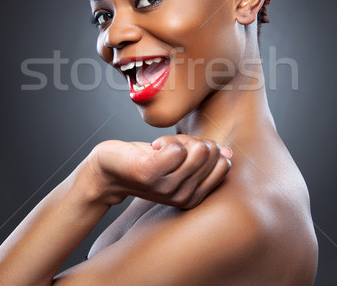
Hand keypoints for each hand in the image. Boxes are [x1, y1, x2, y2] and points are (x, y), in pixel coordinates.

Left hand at [87, 134, 232, 208]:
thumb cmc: (145, 162)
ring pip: (196, 150)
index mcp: (195, 197)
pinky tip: (152, 149)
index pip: (223, 164)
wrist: (108, 171)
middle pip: (210, 153)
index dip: (206, 148)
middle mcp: (184, 197)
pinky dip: (163, 140)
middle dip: (190, 142)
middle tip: (168, 150)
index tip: (184, 153)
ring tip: (159, 150)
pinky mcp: (151, 175)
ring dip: (176, 141)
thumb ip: (204, 159)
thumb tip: (228, 154)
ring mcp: (168, 188)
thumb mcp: (179, 163)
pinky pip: (175, 148)